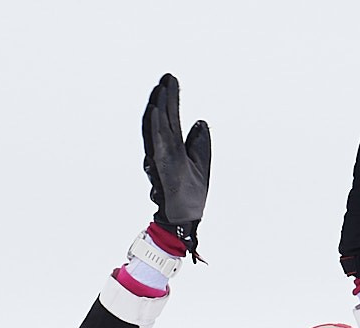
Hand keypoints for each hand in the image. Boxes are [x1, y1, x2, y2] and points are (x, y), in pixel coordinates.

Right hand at [141, 73, 212, 254]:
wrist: (185, 218)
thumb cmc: (190, 194)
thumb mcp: (201, 162)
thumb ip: (200, 142)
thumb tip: (201, 122)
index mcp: (174, 147)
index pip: (172, 118)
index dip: (172, 99)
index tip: (172, 80)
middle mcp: (165, 150)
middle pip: (165, 118)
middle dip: (166, 97)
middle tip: (168, 77)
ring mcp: (164, 157)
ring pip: (160, 127)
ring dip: (160, 107)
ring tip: (162, 89)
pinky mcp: (165, 166)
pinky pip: (159, 143)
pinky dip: (158, 126)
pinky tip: (158, 111)